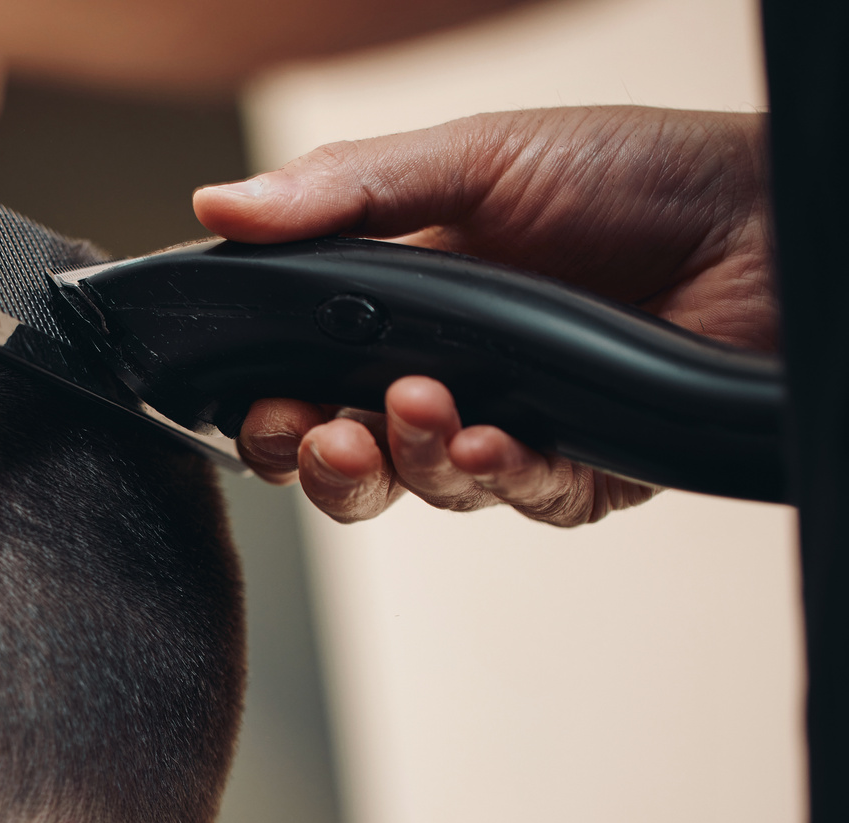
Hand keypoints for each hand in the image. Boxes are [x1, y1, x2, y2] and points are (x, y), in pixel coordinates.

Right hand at [194, 106, 774, 525]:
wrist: (766, 216)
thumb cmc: (634, 171)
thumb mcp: (473, 158)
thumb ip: (344, 192)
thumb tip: (220, 208)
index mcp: (405, 306)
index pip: (307, 381)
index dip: (273, 408)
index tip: (259, 402)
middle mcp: (451, 375)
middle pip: (351, 459)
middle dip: (320, 462)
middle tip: (319, 437)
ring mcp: (514, 426)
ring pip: (427, 489)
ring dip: (410, 459)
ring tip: (426, 405)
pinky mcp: (587, 467)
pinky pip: (523, 499)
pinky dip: (497, 475)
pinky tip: (490, 441)